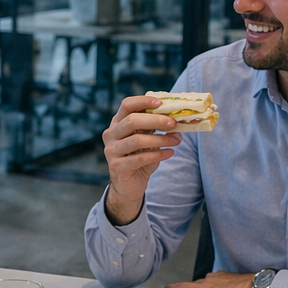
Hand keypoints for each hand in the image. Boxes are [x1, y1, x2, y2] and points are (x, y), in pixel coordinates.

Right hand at [101, 96, 181, 225]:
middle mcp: (111, 134)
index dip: (143, 101)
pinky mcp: (117, 166)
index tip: (161, 102)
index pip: (127, 105)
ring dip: (161, 139)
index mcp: (117, 123)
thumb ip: (154, 127)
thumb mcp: (147, 139)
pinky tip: (170, 153)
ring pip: (137, 140)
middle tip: (174, 123)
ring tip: (177, 140)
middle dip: (155, 120)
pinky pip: (140, 158)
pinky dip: (158, 154)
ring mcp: (111, 151)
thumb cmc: (139, 158)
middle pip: (132, 121)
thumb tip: (176, 116)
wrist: (129, 186)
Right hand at [164, 270, 254, 287]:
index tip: (166, 287)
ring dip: (205, 287)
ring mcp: (219, 276)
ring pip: (207, 281)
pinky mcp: (228, 275)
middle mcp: (209, 279)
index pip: (184, 285)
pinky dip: (216, 285)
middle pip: (195, 284)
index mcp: (204, 286)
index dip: (174, 287)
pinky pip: (217, 280)